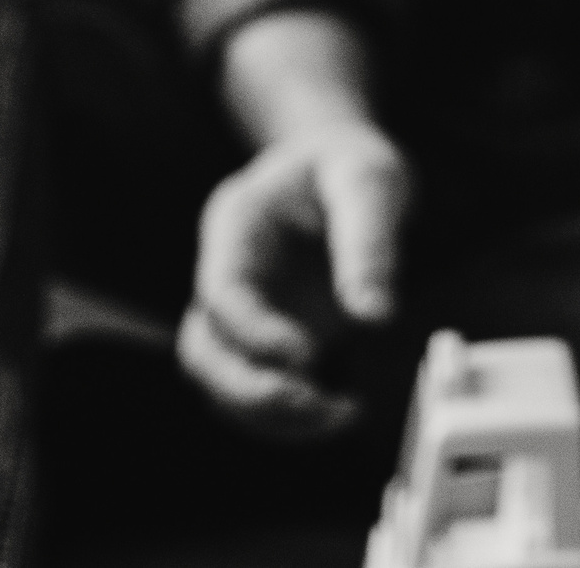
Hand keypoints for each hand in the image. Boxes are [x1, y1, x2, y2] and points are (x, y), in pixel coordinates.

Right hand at [176, 119, 410, 438]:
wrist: (340, 164)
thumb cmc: (347, 163)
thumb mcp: (368, 180)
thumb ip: (370, 244)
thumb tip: (375, 317)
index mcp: (237, 225)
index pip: (222, 293)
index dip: (256, 334)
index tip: (310, 354)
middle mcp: (228, 274)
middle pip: (203, 351)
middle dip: (250, 391)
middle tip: (316, 405)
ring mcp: (245, 311)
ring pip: (223, 382)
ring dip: (271, 414)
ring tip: (339, 415)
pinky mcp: (269, 338)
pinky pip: (259, 387)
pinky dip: (291, 414)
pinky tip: (341, 411)